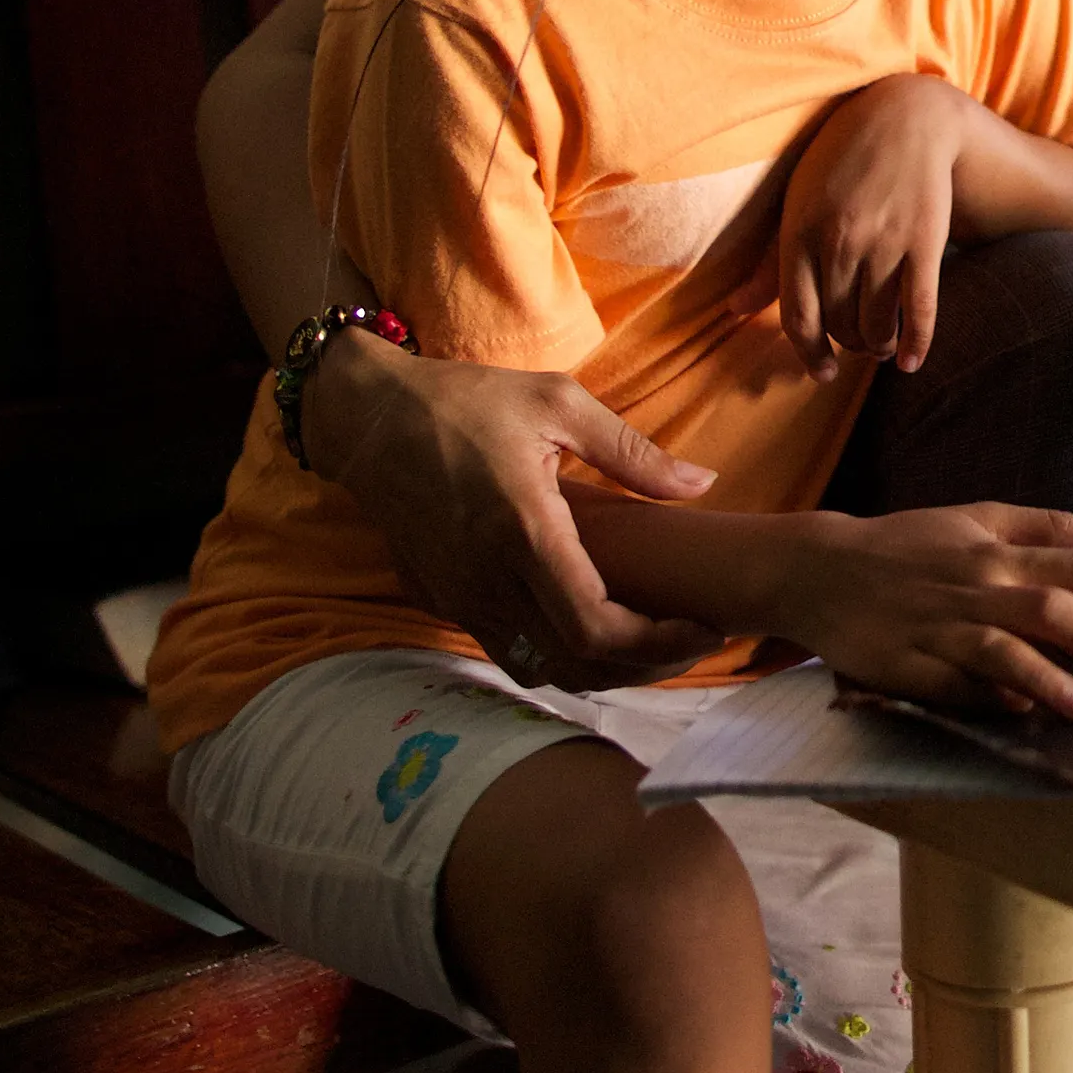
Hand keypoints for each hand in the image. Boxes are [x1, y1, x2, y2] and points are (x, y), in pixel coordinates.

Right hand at [309, 332, 725, 688]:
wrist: (367, 417)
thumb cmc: (466, 401)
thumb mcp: (558, 403)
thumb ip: (634, 454)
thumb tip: (703, 484)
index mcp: (522, 529)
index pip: (594, 627)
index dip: (657, 645)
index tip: (704, 631)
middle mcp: (486, 579)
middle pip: (576, 665)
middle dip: (644, 668)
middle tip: (693, 646)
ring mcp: (458, 598)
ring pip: (540, 670)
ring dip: (601, 672)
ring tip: (652, 645)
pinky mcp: (440, 601)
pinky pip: (507, 650)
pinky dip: (557, 657)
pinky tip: (592, 629)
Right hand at [756, 503, 1072, 718]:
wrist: (820, 569)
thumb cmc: (909, 544)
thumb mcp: (979, 518)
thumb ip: (1051, 527)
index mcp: (1002, 552)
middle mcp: (978, 588)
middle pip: (1053, 610)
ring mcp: (941, 630)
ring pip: (1000, 652)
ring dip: (1047, 678)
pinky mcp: (906, 667)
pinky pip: (951, 686)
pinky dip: (985, 699)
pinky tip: (1019, 715)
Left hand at [776, 74, 982, 379]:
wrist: (908, 117)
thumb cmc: (842, 160)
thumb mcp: (797, 201)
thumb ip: (770, 262)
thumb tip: (733, 310)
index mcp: (799, 233)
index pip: (797, 317)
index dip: (809, 354)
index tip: (823, 373)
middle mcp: (838, 242)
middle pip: (840, 325)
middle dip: (849, 345)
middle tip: (858, 344)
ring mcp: (884, 243)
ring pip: (878, 324)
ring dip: (880, 345)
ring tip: (882, 343)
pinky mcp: (925, 242)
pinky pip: (920, 310)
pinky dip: (918, 343)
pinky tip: (912, 361)